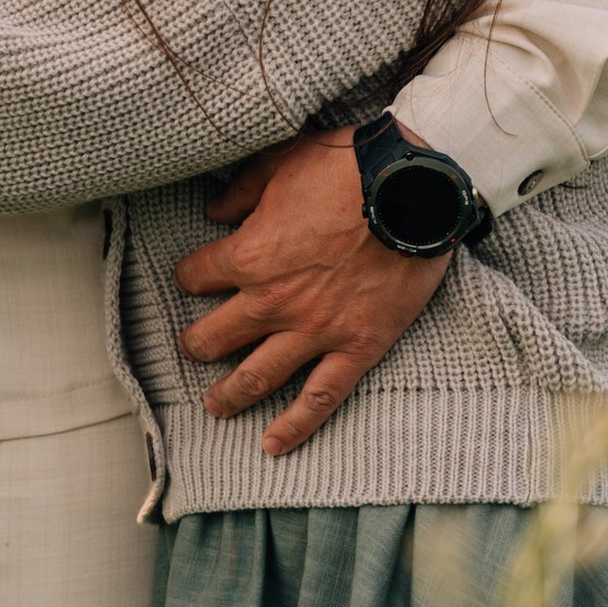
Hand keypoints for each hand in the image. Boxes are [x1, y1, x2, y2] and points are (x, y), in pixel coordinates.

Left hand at [173, 124, 450, 451]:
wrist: (416, 190)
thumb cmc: (349, 168)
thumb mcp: (282, 160)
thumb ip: (241, 190)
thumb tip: (214, 210)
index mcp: (248, 256)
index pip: (196, 277)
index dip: (191, 276)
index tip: (195, 276)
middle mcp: (273, 302)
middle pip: (213, 338)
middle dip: (196, 344)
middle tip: (193, 347)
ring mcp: (314, 331)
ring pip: (256, 378)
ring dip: (228, 395)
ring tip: (215, 406)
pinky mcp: (357, 348)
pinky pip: (320, 399)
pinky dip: (294, 426)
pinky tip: (272, 446)